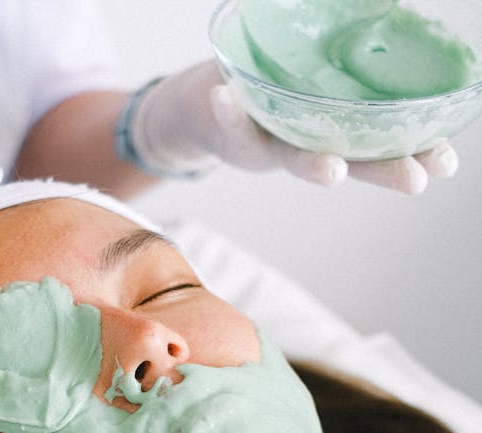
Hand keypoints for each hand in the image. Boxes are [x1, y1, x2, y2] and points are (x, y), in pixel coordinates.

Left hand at [128, 61, 458, 193]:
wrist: (212, 99)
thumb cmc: (278, 88)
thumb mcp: (325, 79)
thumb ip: (361, 69)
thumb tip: (406, 27)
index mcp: (341, 130)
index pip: (386, 145)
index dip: (417, 153)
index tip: (444, 164)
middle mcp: (312, 142)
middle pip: (355, 161)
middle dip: (385, 170)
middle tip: (416, 180)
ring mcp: (274, 140)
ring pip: (298, 156)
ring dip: (315, 164)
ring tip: (332, 169)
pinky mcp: (235, 131)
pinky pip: (231, 119)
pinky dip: (228, 110)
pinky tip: (222, 98)